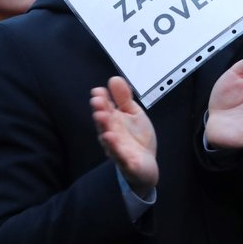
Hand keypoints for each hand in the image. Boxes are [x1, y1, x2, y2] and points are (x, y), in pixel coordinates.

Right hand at [90, 77, 157, 195]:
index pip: (105, 110)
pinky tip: (112, 140)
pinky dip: (116, 150)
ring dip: (105, 129)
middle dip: (101, 113)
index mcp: (114, 122)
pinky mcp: (126, 163)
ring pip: (109, 141)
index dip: (101, 101)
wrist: (145, 164)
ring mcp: (118, 150)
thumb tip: (114, 79)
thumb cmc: (136, 138)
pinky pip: (120, 157)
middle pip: (104, 124)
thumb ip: (124, 98)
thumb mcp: (133, 113)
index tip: (98, 91)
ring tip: (103, 118)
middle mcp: (112, 135)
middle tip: (97, 102)